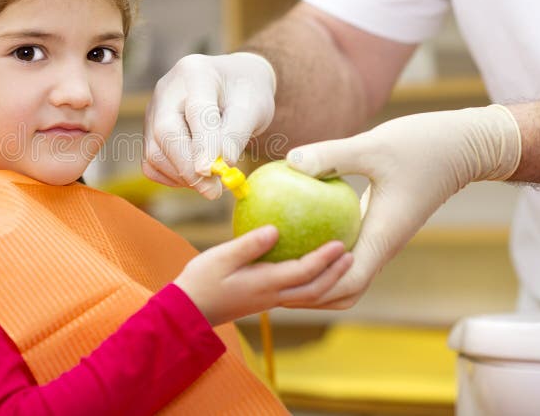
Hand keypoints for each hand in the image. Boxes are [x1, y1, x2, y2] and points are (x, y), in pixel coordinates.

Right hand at [143, 53, 276, 199]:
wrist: (232, 83)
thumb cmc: (246, 93)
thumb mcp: (253, 108)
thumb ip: (235, 135)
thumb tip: (220, 167)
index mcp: (196, 73)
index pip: (196, 111)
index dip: (202, 144)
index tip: (211, 172)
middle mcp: (167, 90)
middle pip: (166, 132)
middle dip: (188, 167)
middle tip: (214, 191)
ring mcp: (153, 110)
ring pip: (155, 152)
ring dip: (183, 175)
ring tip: (213, 180)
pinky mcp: (149, 131)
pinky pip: (152, 162)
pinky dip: (173, 176)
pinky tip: (196, 173)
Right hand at [174, 226, 352, 326]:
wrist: (188, 311)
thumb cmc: (200, 281)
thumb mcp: (221, 257)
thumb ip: (249, 245)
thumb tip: (275, 229)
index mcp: (264, 284)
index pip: (303, 272)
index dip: (324, 258)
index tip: (341, 242)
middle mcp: (272, 296)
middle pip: (314, 290)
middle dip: (336, 273)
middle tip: (351, 253)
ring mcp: (269, 301)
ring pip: (308, 296)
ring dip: (329, 281)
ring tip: (340, 263)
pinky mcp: (264, 300)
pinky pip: (297, 294)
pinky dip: (312, 284)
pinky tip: (311, 269)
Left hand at [285, 104, 521, 308]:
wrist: (465, 146)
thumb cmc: (424, 144)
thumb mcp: (375, 145)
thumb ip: (333, 155)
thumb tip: (291, 162)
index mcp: (382, 236)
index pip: (347, 282)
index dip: (312, 290)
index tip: (278, 283)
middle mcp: (382, 246)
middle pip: (342, 292)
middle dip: (306, 295)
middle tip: (266, 283)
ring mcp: (380, 239)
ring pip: (345, 277)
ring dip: (313, 279)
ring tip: (274, 267)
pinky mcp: (377, 227)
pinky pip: (346, 251)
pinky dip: (320, 253)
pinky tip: (292, 233)